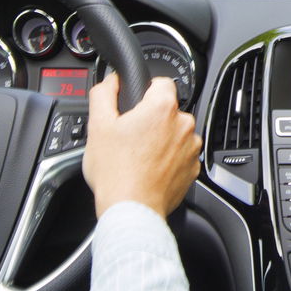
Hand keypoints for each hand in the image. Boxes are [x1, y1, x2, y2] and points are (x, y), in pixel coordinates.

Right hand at [83, 72, 200, 216]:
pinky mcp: (193, 168)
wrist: (132, 209)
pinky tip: (149, 168)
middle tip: (130, 136)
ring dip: (161, 139)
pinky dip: (168, 159)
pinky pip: (180, 155)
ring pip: (175, 133)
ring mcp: (191, 148)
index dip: (145, 90)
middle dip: (151, 119)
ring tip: (138, 155)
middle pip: (167, 110)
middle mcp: (183, 125)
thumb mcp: (98, 125)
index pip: (161, 82)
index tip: (134, 104)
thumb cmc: (116, 172)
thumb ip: (104, 93)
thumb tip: (111, 81)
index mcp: (162, 107)